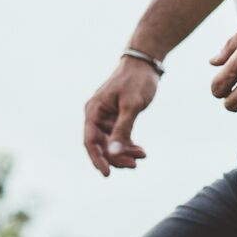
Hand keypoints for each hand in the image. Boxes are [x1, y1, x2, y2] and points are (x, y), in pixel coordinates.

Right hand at [83, 58, 158, 176]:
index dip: (98, 159)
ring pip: (111, 142)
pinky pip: (120, 136)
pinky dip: (129, 144)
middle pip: (101, 144)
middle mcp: (97, 115)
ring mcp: (107, 117)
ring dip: (124, 152)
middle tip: (133, 165)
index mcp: (93, 111)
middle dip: (115, 157)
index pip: (90, 141)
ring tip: (141, 156)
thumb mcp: (131, 105)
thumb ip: (123, 129)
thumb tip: (114, 152)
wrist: (145, 63)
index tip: (108, 173)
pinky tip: (141, 151)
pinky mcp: (118, 117)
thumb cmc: (137, 80)